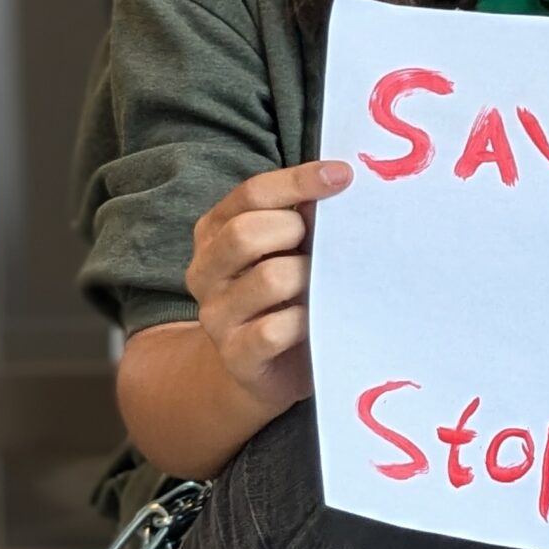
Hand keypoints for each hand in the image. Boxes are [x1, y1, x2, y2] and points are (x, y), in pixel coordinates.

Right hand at [185, 160, 351, 413]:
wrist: (258, 373)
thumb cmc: (282, 300)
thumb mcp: (286, 252)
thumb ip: (300, 219)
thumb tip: (338, 182)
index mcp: (214, 233)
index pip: (251, 194)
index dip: (298, 181)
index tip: (343, 175)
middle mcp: (205, 271)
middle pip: (246, 233)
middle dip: (296, 233)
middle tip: (327, 247)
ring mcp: (216, 315)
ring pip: (268, 279)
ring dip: (309, 277)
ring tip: (327, 285)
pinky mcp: (236, 356)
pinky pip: (273, 330)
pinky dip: (304, 321)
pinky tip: (319, 320)